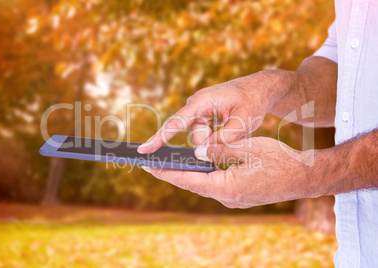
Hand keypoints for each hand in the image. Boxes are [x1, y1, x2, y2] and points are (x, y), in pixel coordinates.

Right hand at [138, 71, 285, 153]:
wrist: (259, 88)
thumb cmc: (252, 101)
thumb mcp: (244, 121)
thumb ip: (223, 140)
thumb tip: (202, 153)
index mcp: (201, 102)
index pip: (176, 123)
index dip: (159, 138)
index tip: (143, 150)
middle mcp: (195, 105)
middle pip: (196, 138)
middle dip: (214, 143)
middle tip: (236, 133)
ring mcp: (198, 111)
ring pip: (202, 139)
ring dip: (219, 139)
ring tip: (237, 125)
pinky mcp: (203, 116)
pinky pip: (206, 135)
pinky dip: (219, 136)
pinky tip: (232, 125)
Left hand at [142, 137, 316, 207]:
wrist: (305, 177)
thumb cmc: (279, 161)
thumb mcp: (246, 148)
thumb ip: (218, 149)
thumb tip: (197, 151)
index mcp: (225, 188)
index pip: (187, 179)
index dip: (165, 172)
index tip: (147, 166)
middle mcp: (226, 198)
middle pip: (193, 184)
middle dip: (174, 173)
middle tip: (155, 163)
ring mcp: (234, 200)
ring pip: (206, 184)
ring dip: (191, 173)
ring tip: (174, 162)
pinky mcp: (241, 197)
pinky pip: (218, 184)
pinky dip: (207, 175)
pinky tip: (201, 165)